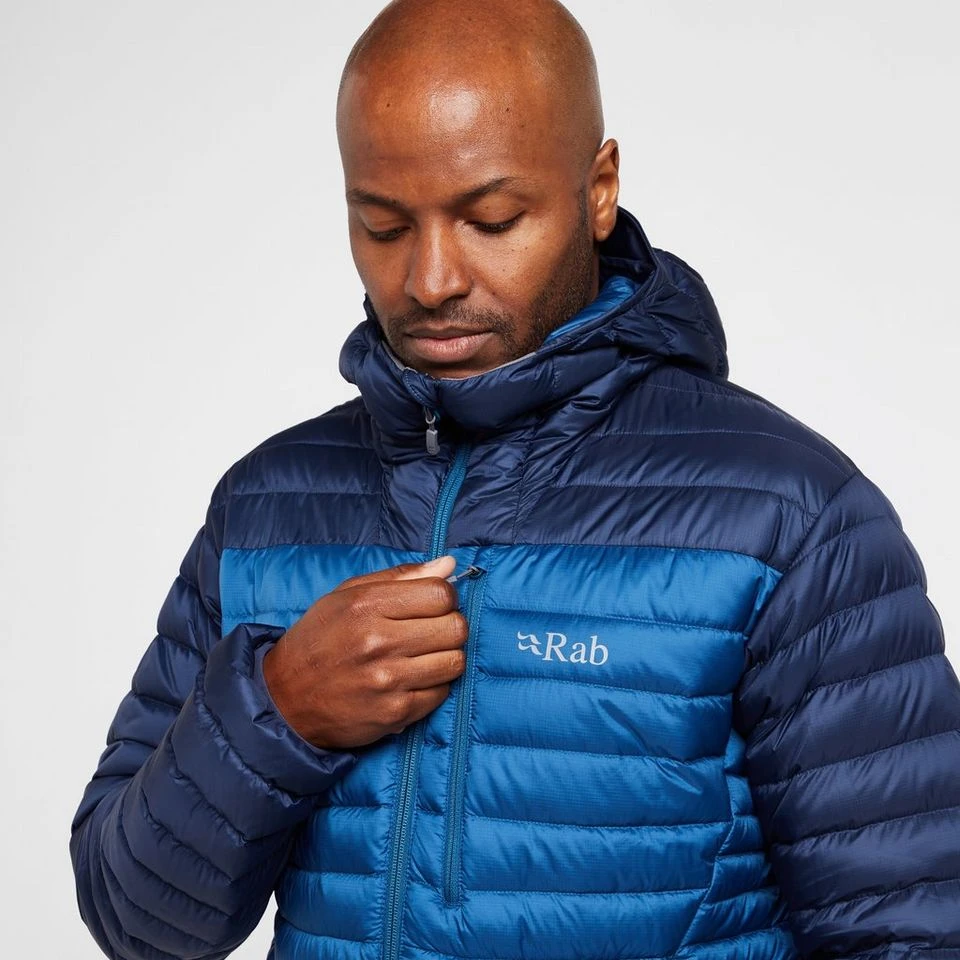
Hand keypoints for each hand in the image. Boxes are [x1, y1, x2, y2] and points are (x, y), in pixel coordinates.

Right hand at [262, 555, 466, 749]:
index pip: (442, 594)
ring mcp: (387, 681)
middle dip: (449, 627)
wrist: (284, 698)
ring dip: (444, 658)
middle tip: (429, 632)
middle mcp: (378, 642)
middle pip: (456, 628)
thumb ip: (401, 577)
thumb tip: (450, 565)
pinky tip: (409, 681)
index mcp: (367, 605)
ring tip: (421, 657)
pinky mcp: (394, 714)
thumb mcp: (348, 595)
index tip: (432, 605)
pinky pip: (441, 694)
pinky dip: (432, 687)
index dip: (445, 598)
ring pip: (455, 662)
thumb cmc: (319, 639)